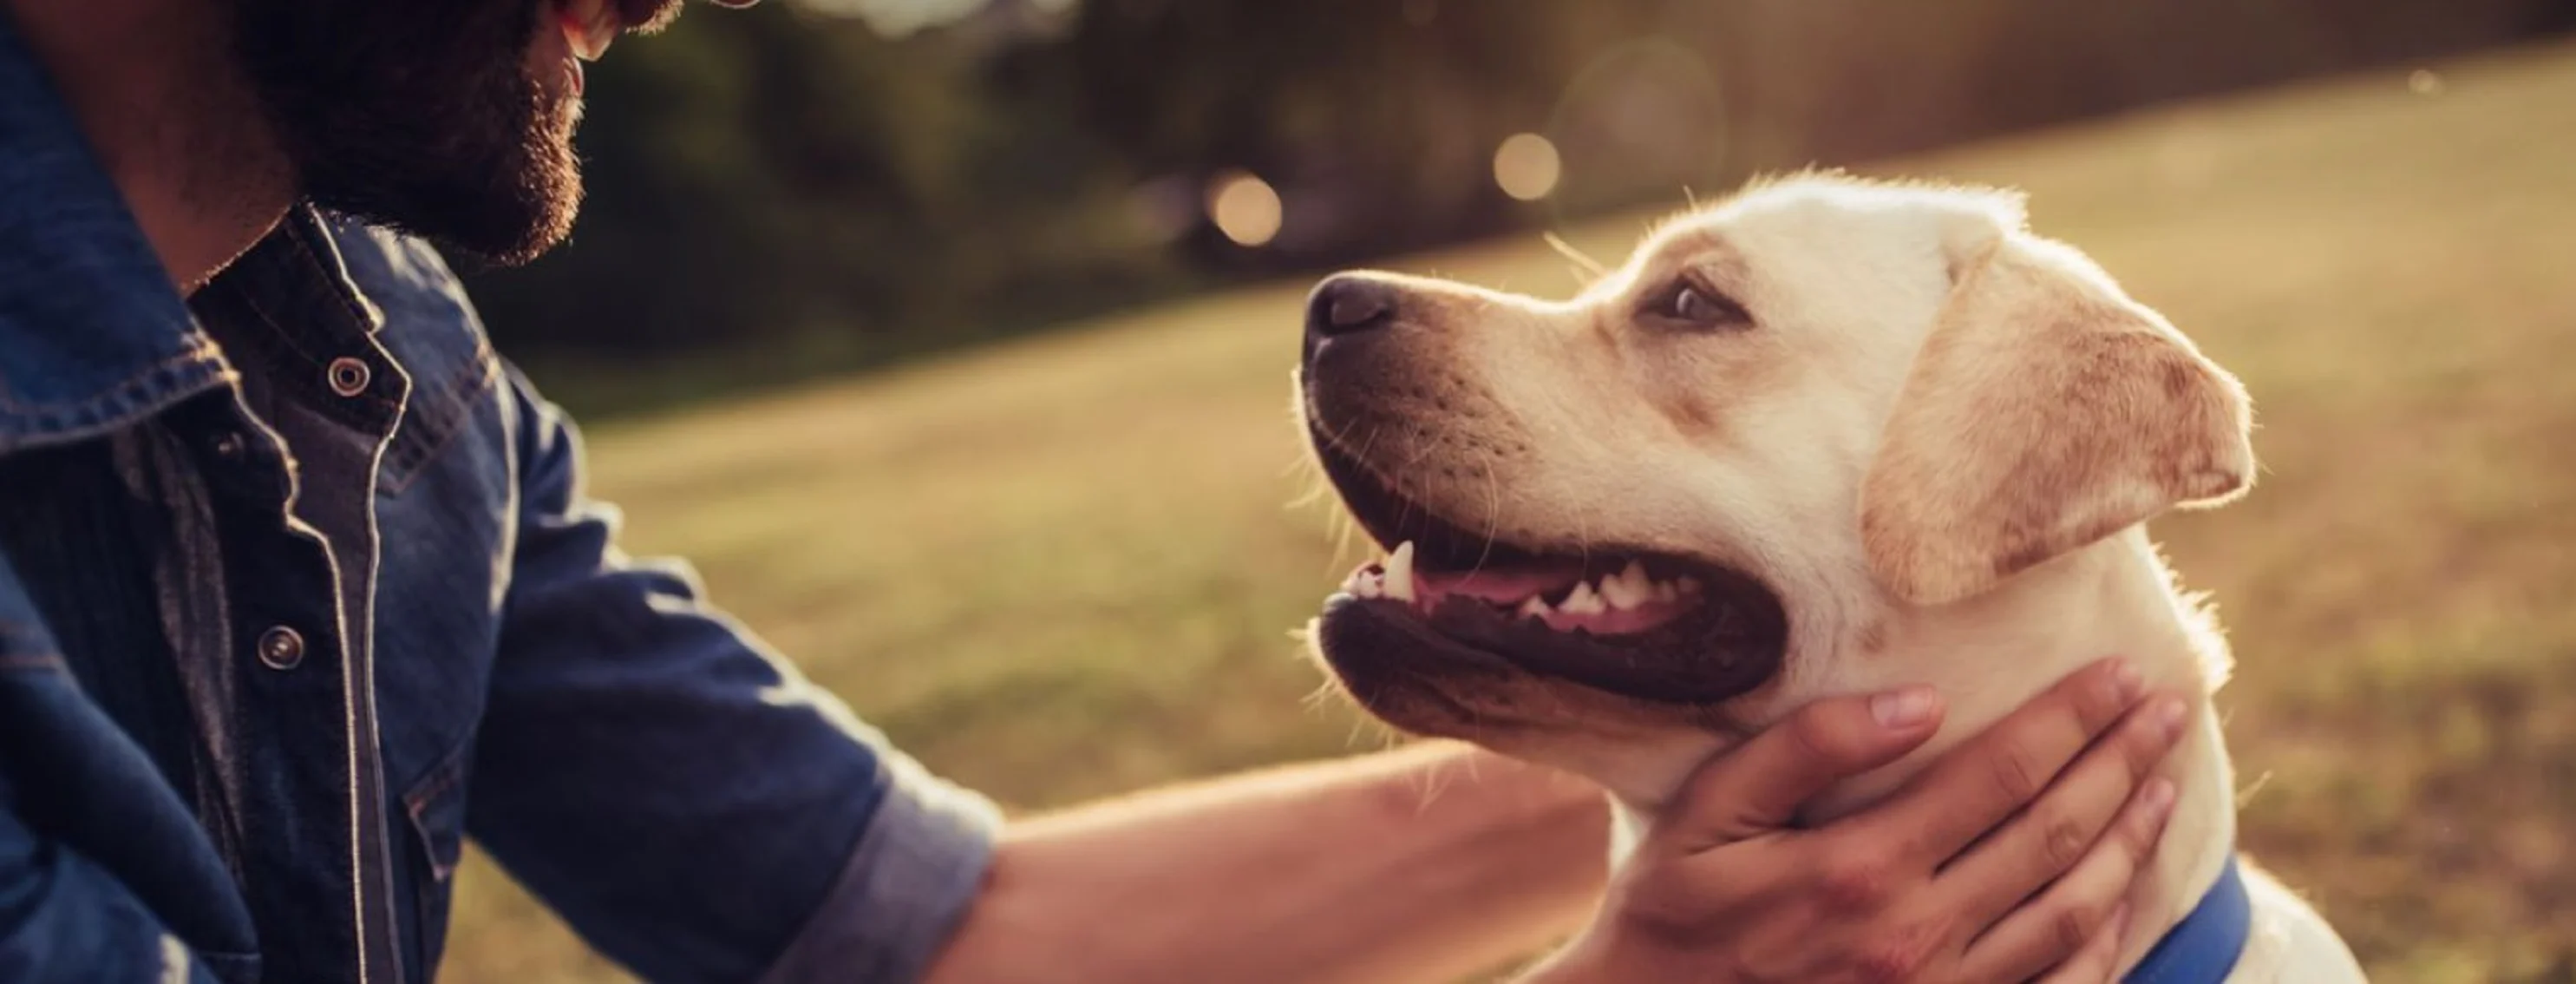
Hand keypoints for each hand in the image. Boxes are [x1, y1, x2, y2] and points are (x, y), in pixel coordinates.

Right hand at [1531, 657, 2187, 982]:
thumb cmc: (1670, 915)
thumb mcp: (1702, 815)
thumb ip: (1803, 750)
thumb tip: (1917, 702)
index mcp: (1860, 867)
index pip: (2001, 773)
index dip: (2071, 719)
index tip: (2121, 674)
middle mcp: (1916, 936)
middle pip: (2055, 834)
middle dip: (2121, 762)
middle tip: (2167, 709)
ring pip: (2074, 911)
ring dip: (2131, 841)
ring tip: (2162, 785)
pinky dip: (2109, 938)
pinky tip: (2125, 894)